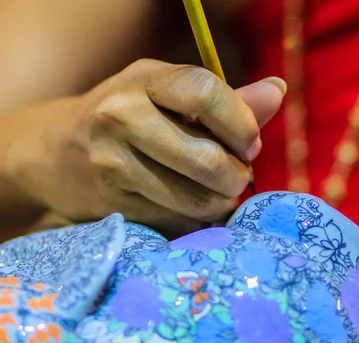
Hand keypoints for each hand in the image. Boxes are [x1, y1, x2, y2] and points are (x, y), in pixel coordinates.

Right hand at [4, 59, 285, 235]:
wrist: (57, 151)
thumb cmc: (130, 116)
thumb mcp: (169, 94)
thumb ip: (226, 98)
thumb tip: (277, 93)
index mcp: (145, 80)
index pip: (205, 93)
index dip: (241, 124)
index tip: (250, 144)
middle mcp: (122, 117)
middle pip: (206, 158)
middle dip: (237, 176)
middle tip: (239, 176)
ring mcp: (113, 165)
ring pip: (195, 199)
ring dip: (221, 202)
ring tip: (218, 192)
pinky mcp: (113, 205)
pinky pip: (178, 222)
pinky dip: (197, 220)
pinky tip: (190, 206)